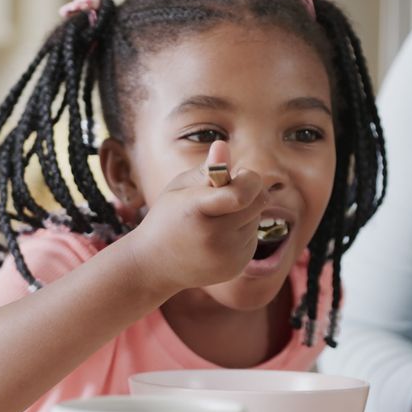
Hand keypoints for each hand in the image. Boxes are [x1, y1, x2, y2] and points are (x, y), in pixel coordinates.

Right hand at [127, 140, 267, 292]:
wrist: (155, 265)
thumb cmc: (167, 218)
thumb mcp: (179, 188)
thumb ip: (206, 169)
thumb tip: (223, 145)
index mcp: (195, 211)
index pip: (239, 195)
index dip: (248, 180)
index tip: (240, 173)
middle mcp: (214, 237)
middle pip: (256, 203)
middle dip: (250, 190)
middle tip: (231, 188)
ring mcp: (226, 256)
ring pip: (256, 219)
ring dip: (244, 211)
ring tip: (217, 216)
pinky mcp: (236, 266)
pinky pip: (252, 237)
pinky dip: (242, 230)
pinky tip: (219, 235)